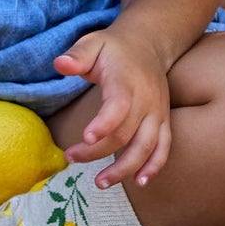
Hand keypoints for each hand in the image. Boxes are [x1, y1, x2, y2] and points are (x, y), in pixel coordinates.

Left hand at [55, 27, 171, 187]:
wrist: (148, 44)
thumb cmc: (113, 48)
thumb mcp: (92, 43)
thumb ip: (77, 55)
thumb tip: (59, 64)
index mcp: (126, 82)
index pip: (118, 107)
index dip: (103, 124)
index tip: (85, 138)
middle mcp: (146, 100)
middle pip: (126, 134)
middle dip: (99, 152)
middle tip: (72, 158)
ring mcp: (158, 113)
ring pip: (146, 147)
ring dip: (125, 169)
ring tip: (101, 182)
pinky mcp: (164, 121)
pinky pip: (164, 148)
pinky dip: (154, 166)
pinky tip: (140, 182)